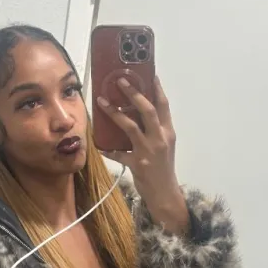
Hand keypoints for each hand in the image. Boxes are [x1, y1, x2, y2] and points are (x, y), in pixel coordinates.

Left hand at [97, 76, 188, 234]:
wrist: (165, 194)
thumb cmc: (164, 168)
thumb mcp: (165, 146)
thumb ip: (155, 130)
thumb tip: (138, 112)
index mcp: (168, 132)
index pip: (164, 105)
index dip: (156, 88)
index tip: (149, 73)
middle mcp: (160, 139)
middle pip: (147, 110)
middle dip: (133, 93)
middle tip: (120, 80)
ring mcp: (148, 151)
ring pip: (130, 126)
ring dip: (114, 113)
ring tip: (102, 101)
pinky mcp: (137, 164)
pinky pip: (118, 153)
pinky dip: (108, 149)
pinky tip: (99, 145)